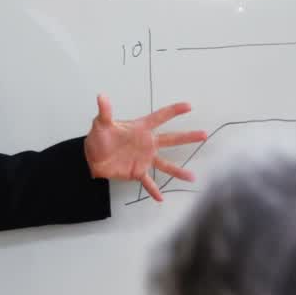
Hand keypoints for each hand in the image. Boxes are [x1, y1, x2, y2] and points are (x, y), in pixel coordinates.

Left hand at [84, 94, 206, 201]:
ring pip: (165, 165)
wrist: (91, 157)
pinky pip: (148, 182)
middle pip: (171, 139)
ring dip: (178, 171)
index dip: (173, 111)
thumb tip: (101, 96)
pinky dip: (154, 190)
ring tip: (192, 177)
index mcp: (140, 129)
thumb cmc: (98, 138)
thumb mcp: (101, 124)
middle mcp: (147, 143)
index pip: (159, 117)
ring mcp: (144, 158)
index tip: (188, 106)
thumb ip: (105, 111)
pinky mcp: (137, 172)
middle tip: (204, 134)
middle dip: (187, 137)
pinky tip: (161, 198)